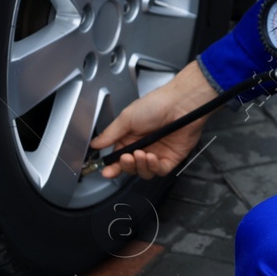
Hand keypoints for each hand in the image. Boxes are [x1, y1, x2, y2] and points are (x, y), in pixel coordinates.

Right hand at [89, 61, 218, 179]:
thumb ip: (110, 134)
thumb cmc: (156, 104)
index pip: (118, 157)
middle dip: (126, 166)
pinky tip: (152, 158)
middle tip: (126, 158)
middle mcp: (144, 146)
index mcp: (131, 137)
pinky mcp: (172, 158)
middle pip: (131, 167)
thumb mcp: (127, 117)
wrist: (180, 103)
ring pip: (144, 171)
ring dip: (140, 166)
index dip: (112, 166)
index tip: (106, 171)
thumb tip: (95, 144)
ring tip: (140, 154)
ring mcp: (158, 153)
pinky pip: (160, 171)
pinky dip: (154, 167)